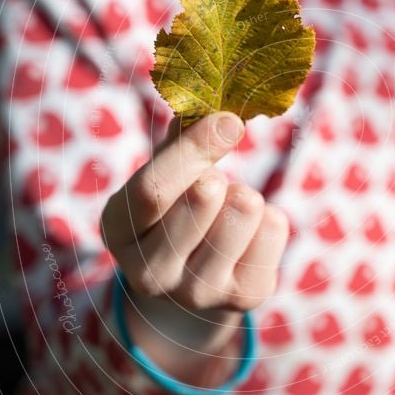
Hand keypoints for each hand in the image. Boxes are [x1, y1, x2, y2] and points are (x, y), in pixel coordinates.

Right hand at [100, 112, 288, 385]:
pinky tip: (248, 232)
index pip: (154, 190)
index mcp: (119, 230)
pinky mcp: (244, 296)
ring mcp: (198, 292)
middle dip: (221, 172)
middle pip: (204, 198)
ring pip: (245, 209)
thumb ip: (176, 142)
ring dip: (245, 194)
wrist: (190, 285)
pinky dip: (269, 216)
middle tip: (216, 180)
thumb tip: (206, 97)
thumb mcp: (161, 178)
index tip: (228, 120)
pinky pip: (275, 227)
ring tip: (230, 208)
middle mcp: (151, 272)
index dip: (193, 149)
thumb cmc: (173, 213)